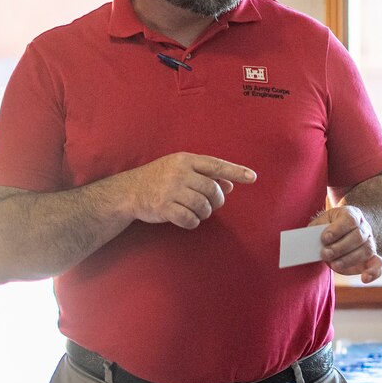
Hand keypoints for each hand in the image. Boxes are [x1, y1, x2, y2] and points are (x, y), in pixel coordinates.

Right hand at [122, 152, 256, 229]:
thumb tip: (230, 185)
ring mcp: (170, 190)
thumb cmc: (160, 178)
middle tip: (212, 204)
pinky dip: (193, 222)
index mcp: (185, 160)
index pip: (216, 165)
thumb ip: (205, 174)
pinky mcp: (164, 207)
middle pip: (212, 189)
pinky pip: (190, 219)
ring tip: (198, 211)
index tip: (252, 177)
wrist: (129, 191)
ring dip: (205, 212)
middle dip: (217, 200)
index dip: (235, 171)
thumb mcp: (181, 169)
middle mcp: (179, 173)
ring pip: (203, 206)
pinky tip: (188, 219)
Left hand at [309, 206, 381, 283]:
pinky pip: (379, 265)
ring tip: (334, 265)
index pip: (349, 220)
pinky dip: (374, 272)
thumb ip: (315, 231)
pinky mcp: (371, 258)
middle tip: (325, 254)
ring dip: (349, 260)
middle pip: (358, 236)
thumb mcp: (320, 223)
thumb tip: (309, 242)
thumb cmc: (327, 228)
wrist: (341, 232)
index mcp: (352, 215)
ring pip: (366, 250)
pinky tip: (365, 279)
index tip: (325, 238)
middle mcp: (364, 228)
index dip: (337, 229)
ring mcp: (370, 243)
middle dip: (340, 247)